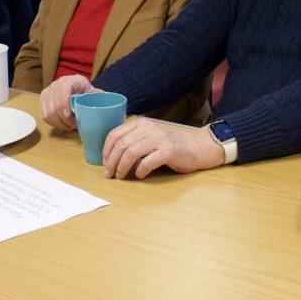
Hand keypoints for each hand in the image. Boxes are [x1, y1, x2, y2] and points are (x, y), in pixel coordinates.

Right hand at [39, 75, 98, 130]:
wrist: (75, 83)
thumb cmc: (85, 89)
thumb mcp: (92, 91)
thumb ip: (97, 98)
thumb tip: (104, 108)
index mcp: (69, 81)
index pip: (63, 96)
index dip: (66, 111)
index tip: (74, 121)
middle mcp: (56, 84)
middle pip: (55, 107)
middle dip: (64, 121)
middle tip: (73, 126)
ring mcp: (48, 91)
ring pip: (48, 113)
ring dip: (58, 123)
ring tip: (68, 127)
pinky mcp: (42, 98)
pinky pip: (44, 114)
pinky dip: (52, 122)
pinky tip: (60, 124)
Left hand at [101, 120, 223, 178]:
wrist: (196, 147)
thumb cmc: (170, 145)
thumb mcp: (150, 136)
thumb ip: (134, 140)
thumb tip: (111, 156)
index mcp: (141, 124)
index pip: (115, 134)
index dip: (106, 150)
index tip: (104, 162)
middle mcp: (149, 129)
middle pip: (121, 145)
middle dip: (111, 161)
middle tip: (108, 174)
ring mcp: (159, 139)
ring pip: (131, 152)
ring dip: (122, 167)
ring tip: (120, 176)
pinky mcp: (168, 151)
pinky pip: (148, 162)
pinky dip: (140, 170)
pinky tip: (139, 175)